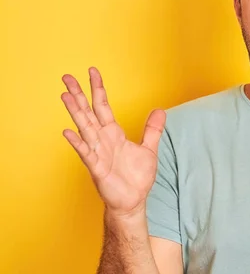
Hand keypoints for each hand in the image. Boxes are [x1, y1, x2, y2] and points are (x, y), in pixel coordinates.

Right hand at [61, 67, 165, 217]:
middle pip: (88, 112)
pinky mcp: (97, 168)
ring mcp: (98, 153)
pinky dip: (78, 142)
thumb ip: (153, 129)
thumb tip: (160, 110)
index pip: (103, 106)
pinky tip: (68, 131)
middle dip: (79, 95)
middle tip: (67, 77)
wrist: (133, 202)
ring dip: (75, 112)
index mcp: (114, 134)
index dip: (98, 89)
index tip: (92, 71)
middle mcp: (102, 140)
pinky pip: (86, 153)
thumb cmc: (136, 178)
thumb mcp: (149, 149)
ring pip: (85, 128)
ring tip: (66, 96)